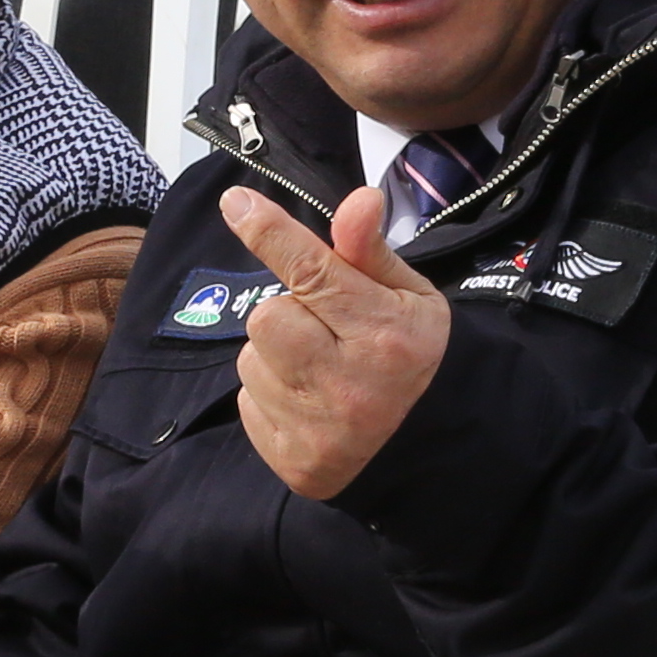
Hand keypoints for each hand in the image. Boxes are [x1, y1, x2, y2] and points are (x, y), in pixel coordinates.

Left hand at [217, 181, 452, 501]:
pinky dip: (270, 394)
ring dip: (276, 356)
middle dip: (289, 313)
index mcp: (385, 333)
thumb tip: (359, 199)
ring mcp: (316, 427)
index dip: (271, 233)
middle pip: (269, 315)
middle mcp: (349, 382)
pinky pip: (247, 399)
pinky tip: (308, 403)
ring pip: (252, 358)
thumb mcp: (410, 296)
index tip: (235, 203)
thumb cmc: (408, 354)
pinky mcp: (288, 457)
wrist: (420, 447)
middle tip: (326, 330)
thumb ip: (371, 251)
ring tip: (320, 371)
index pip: (315, 272)